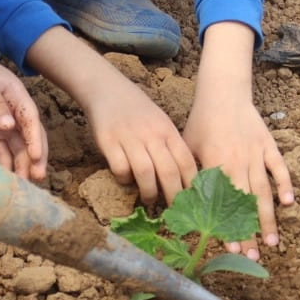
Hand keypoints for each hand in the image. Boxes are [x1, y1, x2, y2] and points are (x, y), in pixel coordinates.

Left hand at [0, 33, 47, 179]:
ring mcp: (3, 122)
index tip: (36, 157)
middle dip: (35, 157)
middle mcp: (14, 111)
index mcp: (17, 94)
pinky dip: (5, 162)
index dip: (35, 139)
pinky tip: (7, 176)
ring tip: (23, 183)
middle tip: (37, 177)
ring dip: (22, 163)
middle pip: (30, 136)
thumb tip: (9, 126)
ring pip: (17, 146)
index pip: (31, 119)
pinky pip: (1, 149)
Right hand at [84, 73, 198, 205]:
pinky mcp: (108, 141)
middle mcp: (151, 135)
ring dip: (149, 192)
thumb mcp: (160, 121)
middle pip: (168, 171)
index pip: (186, 161)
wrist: (107, 88)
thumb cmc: (137, 109)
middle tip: (173, 211)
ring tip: (150, 200)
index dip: (191, 184)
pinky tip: (125, 181)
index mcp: (167, 130)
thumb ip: (169, 144)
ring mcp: (130, 138)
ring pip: (145, 173)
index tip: (193, 201)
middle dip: (173, 195)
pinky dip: (124, 179)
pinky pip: (120, 168)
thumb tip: (181, 176)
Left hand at [183, 99, 293, 260]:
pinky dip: (285, 185)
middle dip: (251, 233)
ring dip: (269, 218)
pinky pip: (279, 168)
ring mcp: (256, 155)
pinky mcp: (268, 145)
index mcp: (218, 165)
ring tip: (274, 242)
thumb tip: (182, 205)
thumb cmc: (201, 122)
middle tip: (256, 257)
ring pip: (264, 191)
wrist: (223, 94)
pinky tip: (288, 203)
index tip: (232, 250)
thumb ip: (190, 175)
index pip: (224, 205)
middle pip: (247, 204)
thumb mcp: (189, 148)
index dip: (228, 227)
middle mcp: (239, 163)